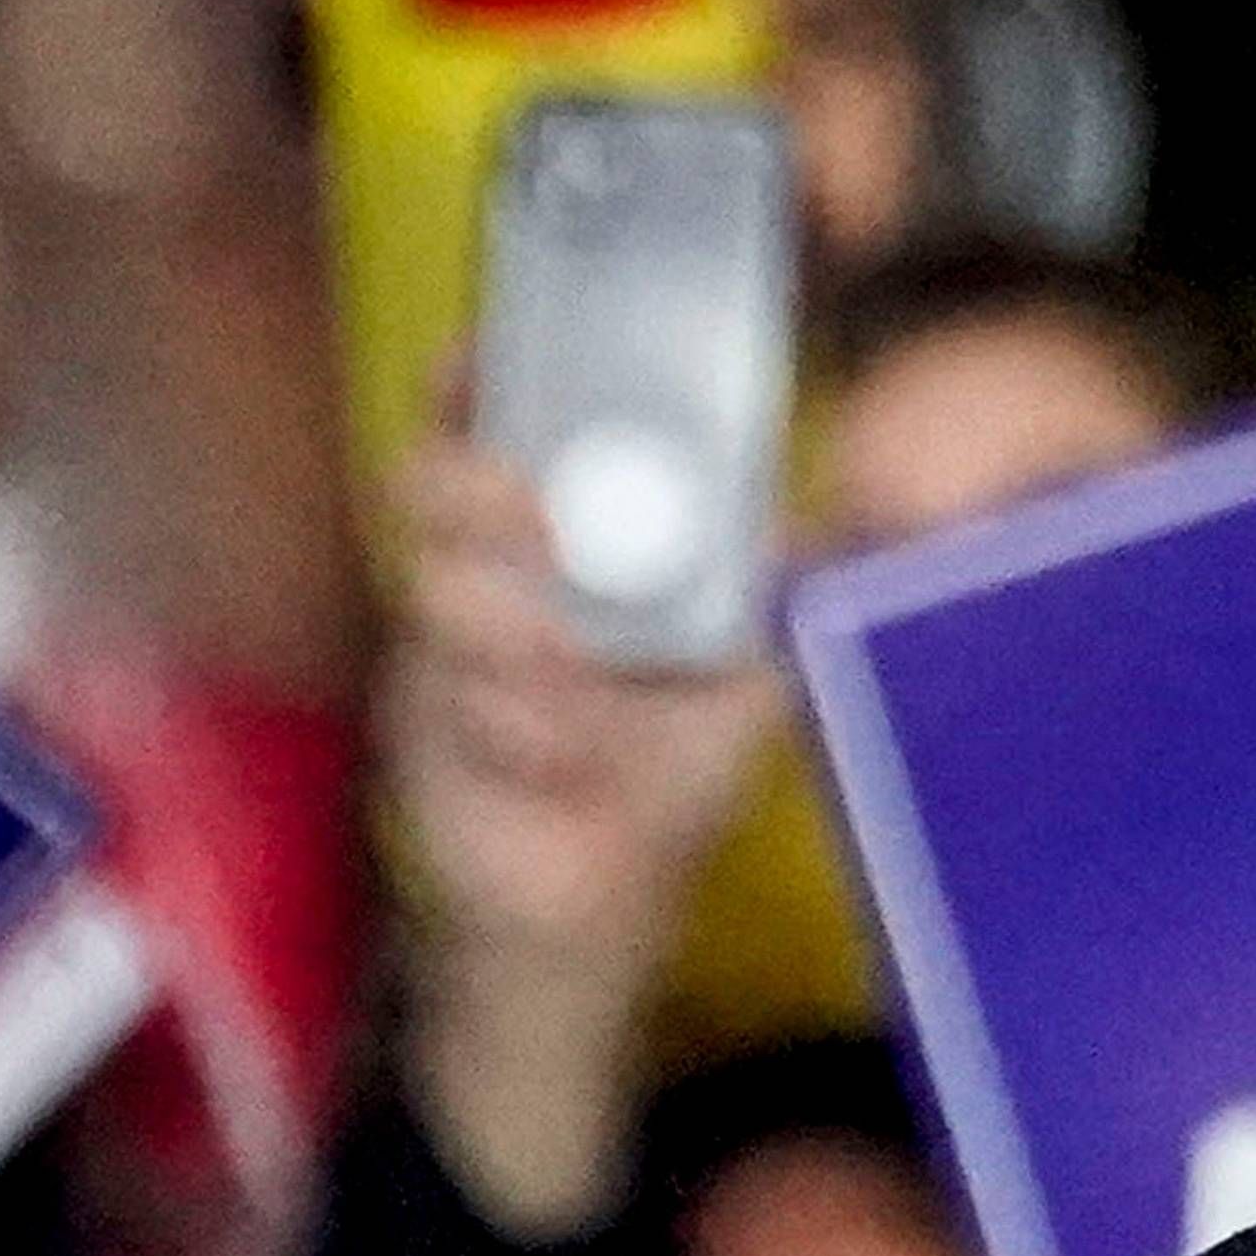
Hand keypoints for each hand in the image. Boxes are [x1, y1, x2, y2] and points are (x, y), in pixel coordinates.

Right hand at [380, 433, 783, 1237]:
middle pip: (432, 491)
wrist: (599, 904)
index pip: (497, 441)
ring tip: (562, 682)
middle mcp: (487, 586)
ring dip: (507, 633)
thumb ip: (768, 601)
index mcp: (554, 555)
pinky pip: (455, 707)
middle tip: (529, 507)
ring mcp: (446, 659)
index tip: (482, 351)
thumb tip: (828, 519)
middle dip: (472, 487)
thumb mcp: (738, 683)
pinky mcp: (426, 735)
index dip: (476, 388)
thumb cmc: (658, 775)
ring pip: (438, 596)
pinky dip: (519, 730)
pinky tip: (555, 760)